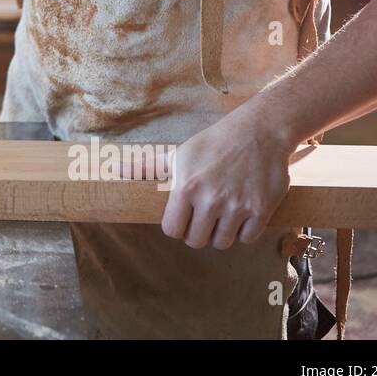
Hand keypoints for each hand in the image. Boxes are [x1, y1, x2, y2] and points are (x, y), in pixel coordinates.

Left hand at [160, 104, 295, 249]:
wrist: (257, 132)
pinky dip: (243, 231)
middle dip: (197, 232)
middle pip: (196, 241)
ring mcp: (237, 207)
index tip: (183, 218)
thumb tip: (115, 168)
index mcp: (186, 188)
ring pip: (222, 243)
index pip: (172, 230)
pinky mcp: (261, 210)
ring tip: (221, 216)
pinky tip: (240, 214)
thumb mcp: (178, 154)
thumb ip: (147, 167)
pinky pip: (247, 238)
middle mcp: (211, 200)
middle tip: (203, 217)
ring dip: (220, 233)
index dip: (176, 226)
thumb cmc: (213, 143)